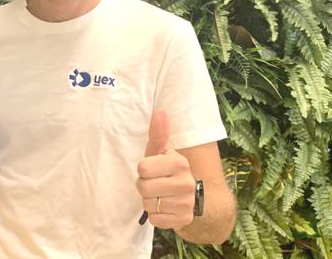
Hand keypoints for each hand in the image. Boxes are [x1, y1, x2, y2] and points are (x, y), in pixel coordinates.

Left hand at [137, 108, 195, 228]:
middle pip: (143, 187)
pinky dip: (155, 215)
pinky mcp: (183, 220)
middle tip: (154, 184)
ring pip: (148, 204)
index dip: (143, 170)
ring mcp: (186, 203)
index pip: (142, 169)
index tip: (152, 170)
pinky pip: (154, 220)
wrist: (188, 197)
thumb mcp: (160, 152)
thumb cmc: (166, 170)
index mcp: (179, 163)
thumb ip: (158, 133)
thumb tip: (159, 111)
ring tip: (160, 195)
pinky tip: (164, 208)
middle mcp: (186, 183)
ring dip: (149, 201)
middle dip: (144, 187)